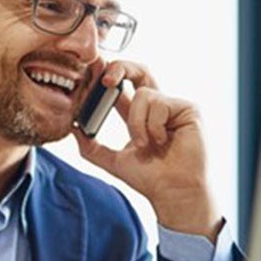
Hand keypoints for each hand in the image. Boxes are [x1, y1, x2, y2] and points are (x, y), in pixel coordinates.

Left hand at [73, 61, 220, 241]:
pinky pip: (158, 104)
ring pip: (142, 95)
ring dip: (137, 123)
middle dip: (120, 67)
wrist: (173, 193)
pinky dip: (153, 126)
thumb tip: (72, 128)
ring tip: (146, 146)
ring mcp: (173, 105)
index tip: (90, 71)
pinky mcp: (188, 108)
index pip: (122, 86)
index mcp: (140, 114)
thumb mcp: (113, 160)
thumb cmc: (151, 178)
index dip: (106, 76)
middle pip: (138, 71)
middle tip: (105, 79)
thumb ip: (92, 146)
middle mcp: (157, 106)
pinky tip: (163, 142)